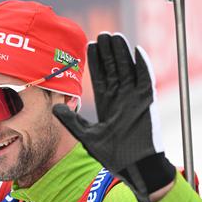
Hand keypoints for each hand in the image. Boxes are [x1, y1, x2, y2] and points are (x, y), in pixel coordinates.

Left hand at [53, 32, 175, 201]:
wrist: (136, 167)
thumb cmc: (113, 156)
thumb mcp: (87, 136)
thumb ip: (72, 121)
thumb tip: (55, 108)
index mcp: (107, 105)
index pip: (100, 77)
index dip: (95, 61)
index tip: (89, 45)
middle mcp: (121, 98)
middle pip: (114, 69)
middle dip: (108, 52)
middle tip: (102, 34)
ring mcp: (134, 98)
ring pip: (128, 69)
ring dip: (122, 53)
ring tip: (115, 36)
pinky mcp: (147, 102)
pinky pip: (145, 79)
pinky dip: (142, 65)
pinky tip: (136, 50)